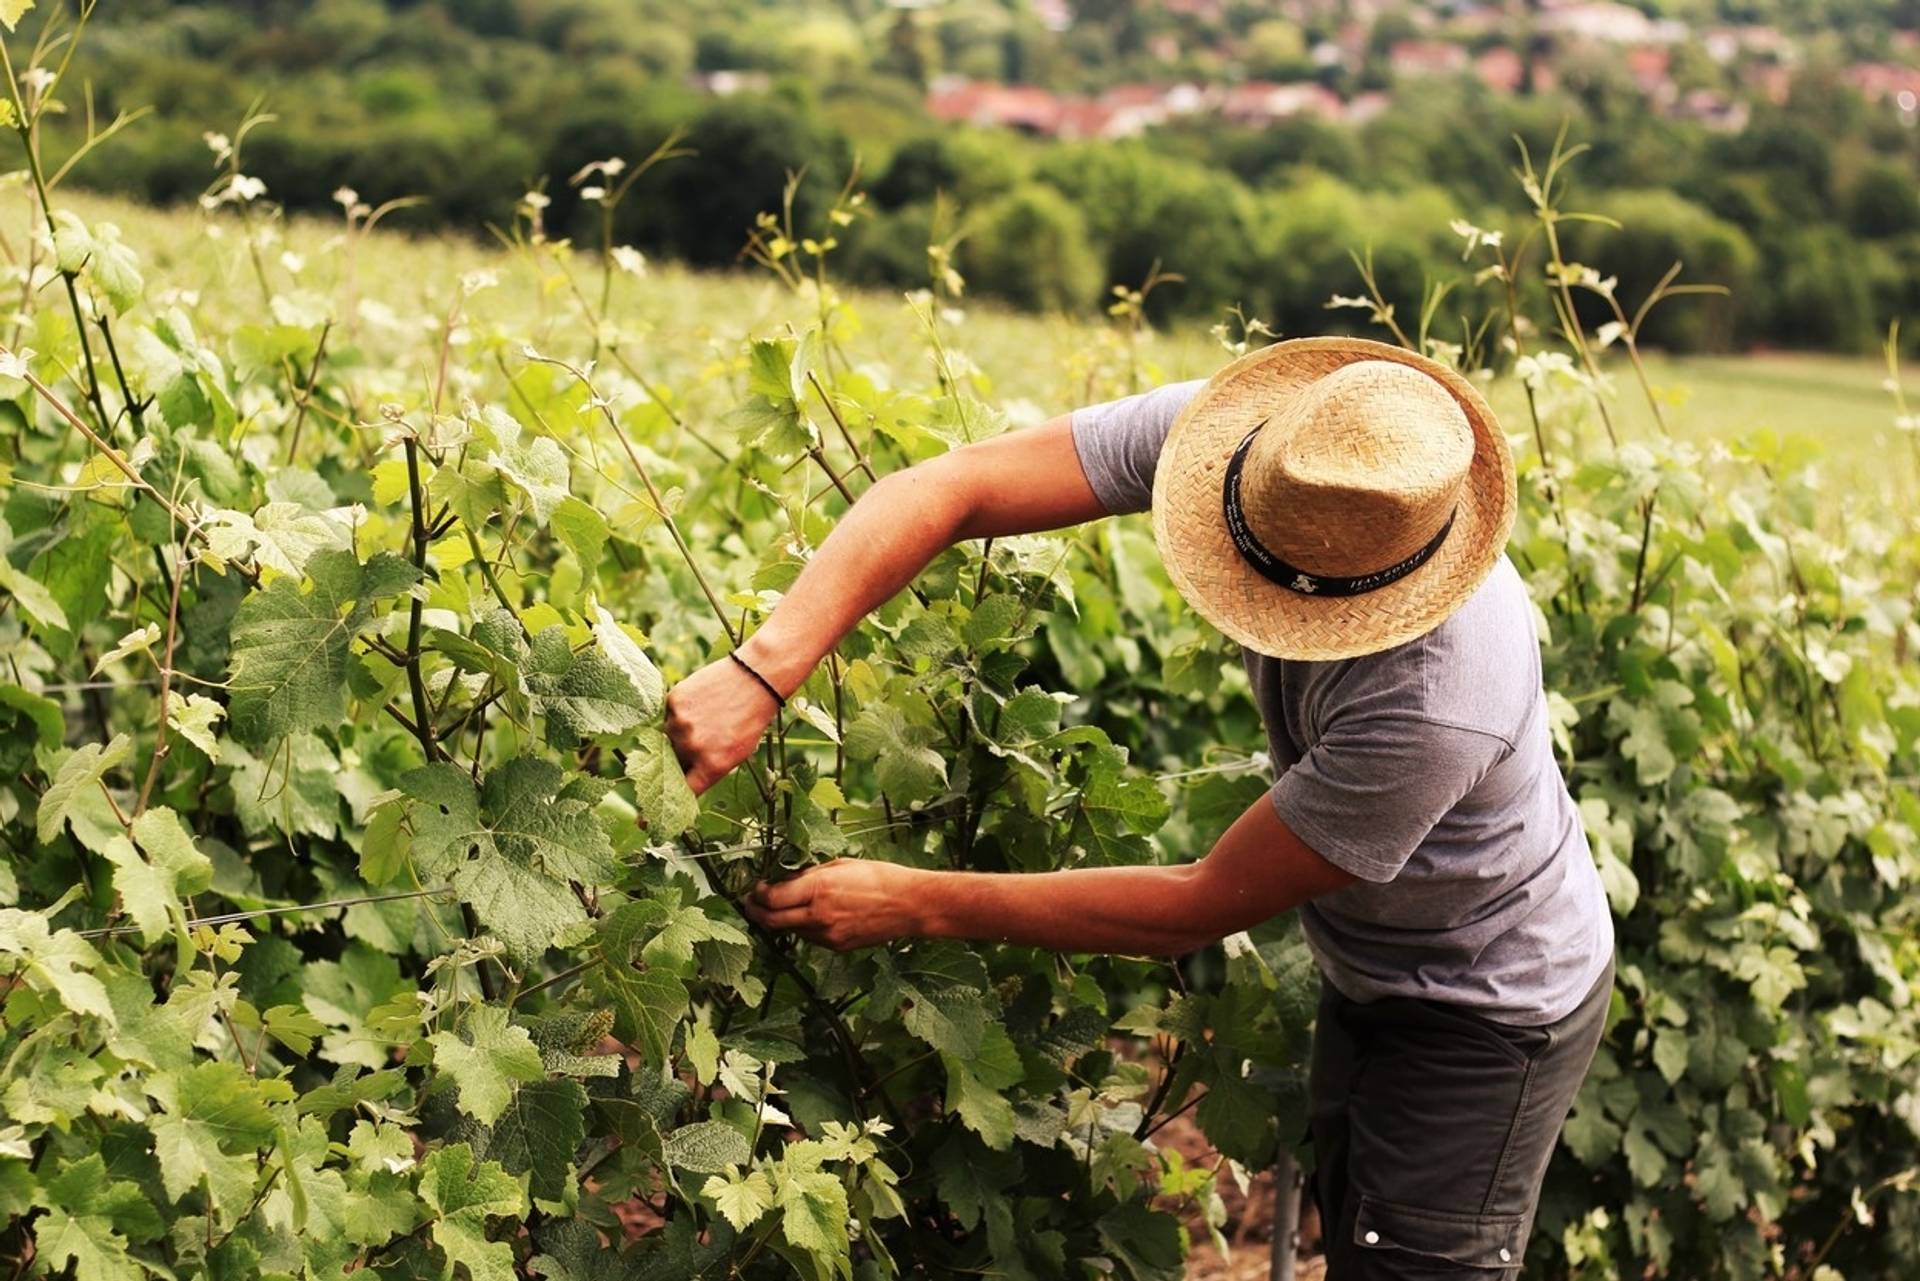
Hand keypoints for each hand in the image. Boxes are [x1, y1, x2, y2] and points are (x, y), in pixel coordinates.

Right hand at [664, 654, 782, 793]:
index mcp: (713, 764)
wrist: (756, 677)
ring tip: (705, 716)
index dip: (668, 802)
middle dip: (680, 757)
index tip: (649, 815)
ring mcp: (681, 723)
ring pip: (668, 736)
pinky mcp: (674, 701)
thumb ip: (709, 767)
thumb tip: (684, 779)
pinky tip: (700, 702)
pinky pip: (669, 715)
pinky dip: (679, 712)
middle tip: (698, 740)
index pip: (684, 791)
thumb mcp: (738, 752)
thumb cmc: (751, 718)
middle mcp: (693, 747)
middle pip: (673, 762)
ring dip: (680, 732)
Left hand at [742, 861, 926, 951]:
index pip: (771, 897)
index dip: (757, 894)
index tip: (755, 887)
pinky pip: (810, 937)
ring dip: (779, 920)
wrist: (909, 905)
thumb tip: (786, 879)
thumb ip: (811, 874)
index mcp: (819, 888)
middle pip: (772, 920)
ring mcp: (827, 935)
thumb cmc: (880, 877)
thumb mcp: (841, 865)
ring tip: (779, 907)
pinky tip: (810, 915)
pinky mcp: (837, 946)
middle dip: (756, 912)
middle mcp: (819, 915)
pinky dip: (803, 927)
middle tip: (751, 904)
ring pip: (790, 930)